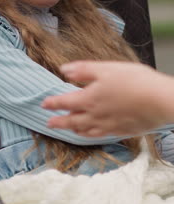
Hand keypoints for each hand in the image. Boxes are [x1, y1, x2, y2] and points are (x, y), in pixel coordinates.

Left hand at [42, 61, 173, 135]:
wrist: (160, 101)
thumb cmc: (135, 81)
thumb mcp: (106, 68)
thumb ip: (83, 70)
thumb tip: (64, 70)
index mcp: (90, 98)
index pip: (65, 101)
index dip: (53, 103)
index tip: (44, 104)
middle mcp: (95, 115)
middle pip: (71, 120)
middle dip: (58, 121)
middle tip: (48, 123)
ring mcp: (108, 125)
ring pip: (84, 130)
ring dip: (71, 129)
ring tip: (66, 129)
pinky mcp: (120, 130)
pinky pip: (98, 135)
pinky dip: (88, 135)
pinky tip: (89, 133)